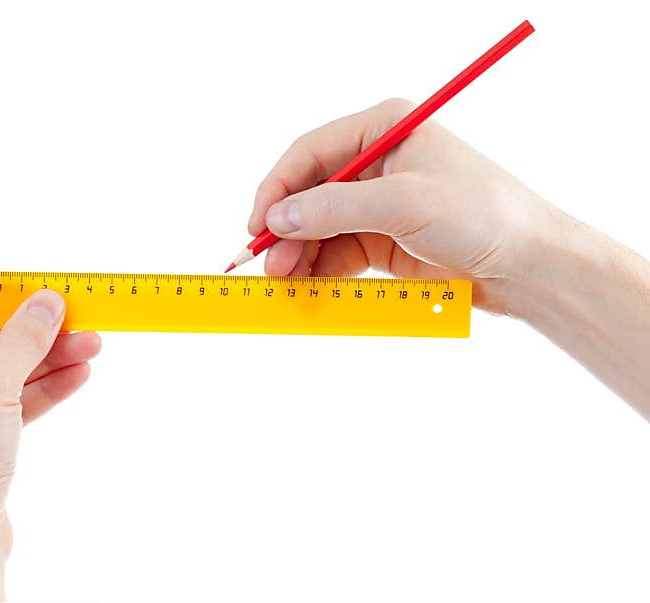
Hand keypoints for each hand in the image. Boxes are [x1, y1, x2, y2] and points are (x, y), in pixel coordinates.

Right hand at [248, 98, 573, 313]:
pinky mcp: (383, 241)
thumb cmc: (482, 215)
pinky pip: (337, 254)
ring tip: (286, 283)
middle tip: (270, 266)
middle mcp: (376, 164)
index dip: (278, 188)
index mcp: (384, 131)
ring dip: (298, 255)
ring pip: (319, 228)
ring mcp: (378, 205)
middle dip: (287, 231)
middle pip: (310, 194)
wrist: (527, 266)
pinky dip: (319, 272)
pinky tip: (308, 288)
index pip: (311, 153)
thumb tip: (278, 219)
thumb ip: (336, 207)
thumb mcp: (404, 203)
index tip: (258, 225)